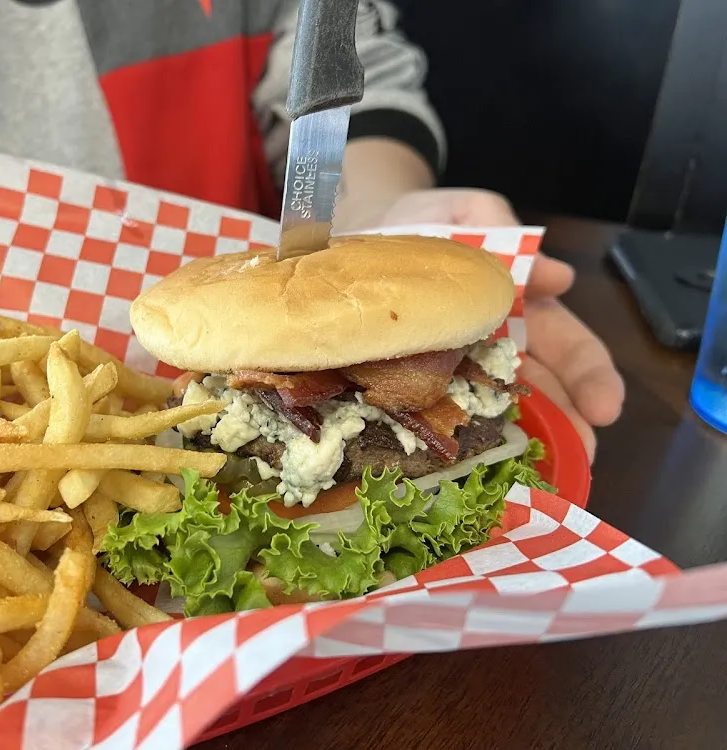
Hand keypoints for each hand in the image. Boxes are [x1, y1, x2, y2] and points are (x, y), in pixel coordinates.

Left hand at [376, 187, 624, 461]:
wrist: (352, 236)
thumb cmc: (420, 223)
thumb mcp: (464, 212)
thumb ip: (500, 229)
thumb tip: (551, 276)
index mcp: (519, 309)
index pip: (568, 347)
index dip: (590, 377)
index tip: (605, 408)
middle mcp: (494, 349)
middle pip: (542, 393)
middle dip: (567, 428)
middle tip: (580, 459)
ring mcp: (454, 373)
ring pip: (496, 417)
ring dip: (519, 448)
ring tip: (537, 479)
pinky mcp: (412, 387)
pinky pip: (435, 421)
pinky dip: (454, 448)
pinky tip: (463, 473)